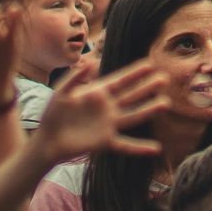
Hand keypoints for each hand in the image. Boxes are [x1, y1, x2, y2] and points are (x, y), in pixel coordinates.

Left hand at [34, 59, 167, 162]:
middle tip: (164, 79)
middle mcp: (108, 108)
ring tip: (165, 104)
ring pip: (133, 116)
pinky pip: (125, 145)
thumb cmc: (52, 114)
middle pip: (132, 96)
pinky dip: (140, 148)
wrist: (46, 140)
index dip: (134, 73)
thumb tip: (90, 62)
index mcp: (98, 93)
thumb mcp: (61, 91)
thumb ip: (74, 77)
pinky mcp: (105, 142)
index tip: (150, 64)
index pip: (120, 80)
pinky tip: (156, 148)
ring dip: (149, 110)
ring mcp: (108, 125)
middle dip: (147, 87)